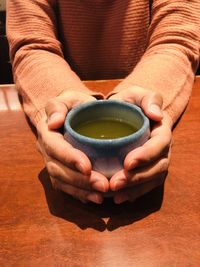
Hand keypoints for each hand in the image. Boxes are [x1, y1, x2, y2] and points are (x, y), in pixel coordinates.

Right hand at [36, 90, 108, 203]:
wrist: (75, 115)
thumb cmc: (75, 105)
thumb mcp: (69, 98)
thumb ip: (59, 106)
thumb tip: (53, 122)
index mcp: (47, 132)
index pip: (55, 147)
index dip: (69, 158)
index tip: (87, 167)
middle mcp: (46, 150)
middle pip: (58, 169)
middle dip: (79, 180)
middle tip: (103, 185)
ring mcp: (52, 162)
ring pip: (61, 181)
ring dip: (81, 190)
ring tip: (101, 196)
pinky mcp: (61, 171)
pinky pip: (66, 187)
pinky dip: (80, 194)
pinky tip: (95, 198)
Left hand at [108, 86, 172, 203]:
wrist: (124, 115)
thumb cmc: (129, 104)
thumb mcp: (136, 94)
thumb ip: (148, 98)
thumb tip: (156, 115)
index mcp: (161, 130)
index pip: (160, 144)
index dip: (147, 155)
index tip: (128, 162)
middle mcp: (162, 149)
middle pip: (157, 167)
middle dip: (138, 178)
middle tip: (116, 183)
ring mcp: (155, 161)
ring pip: (152, 180)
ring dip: (134, 189)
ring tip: (115, 195)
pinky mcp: (146, 171)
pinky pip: (145, 186)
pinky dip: (133, 193)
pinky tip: (118, 198)